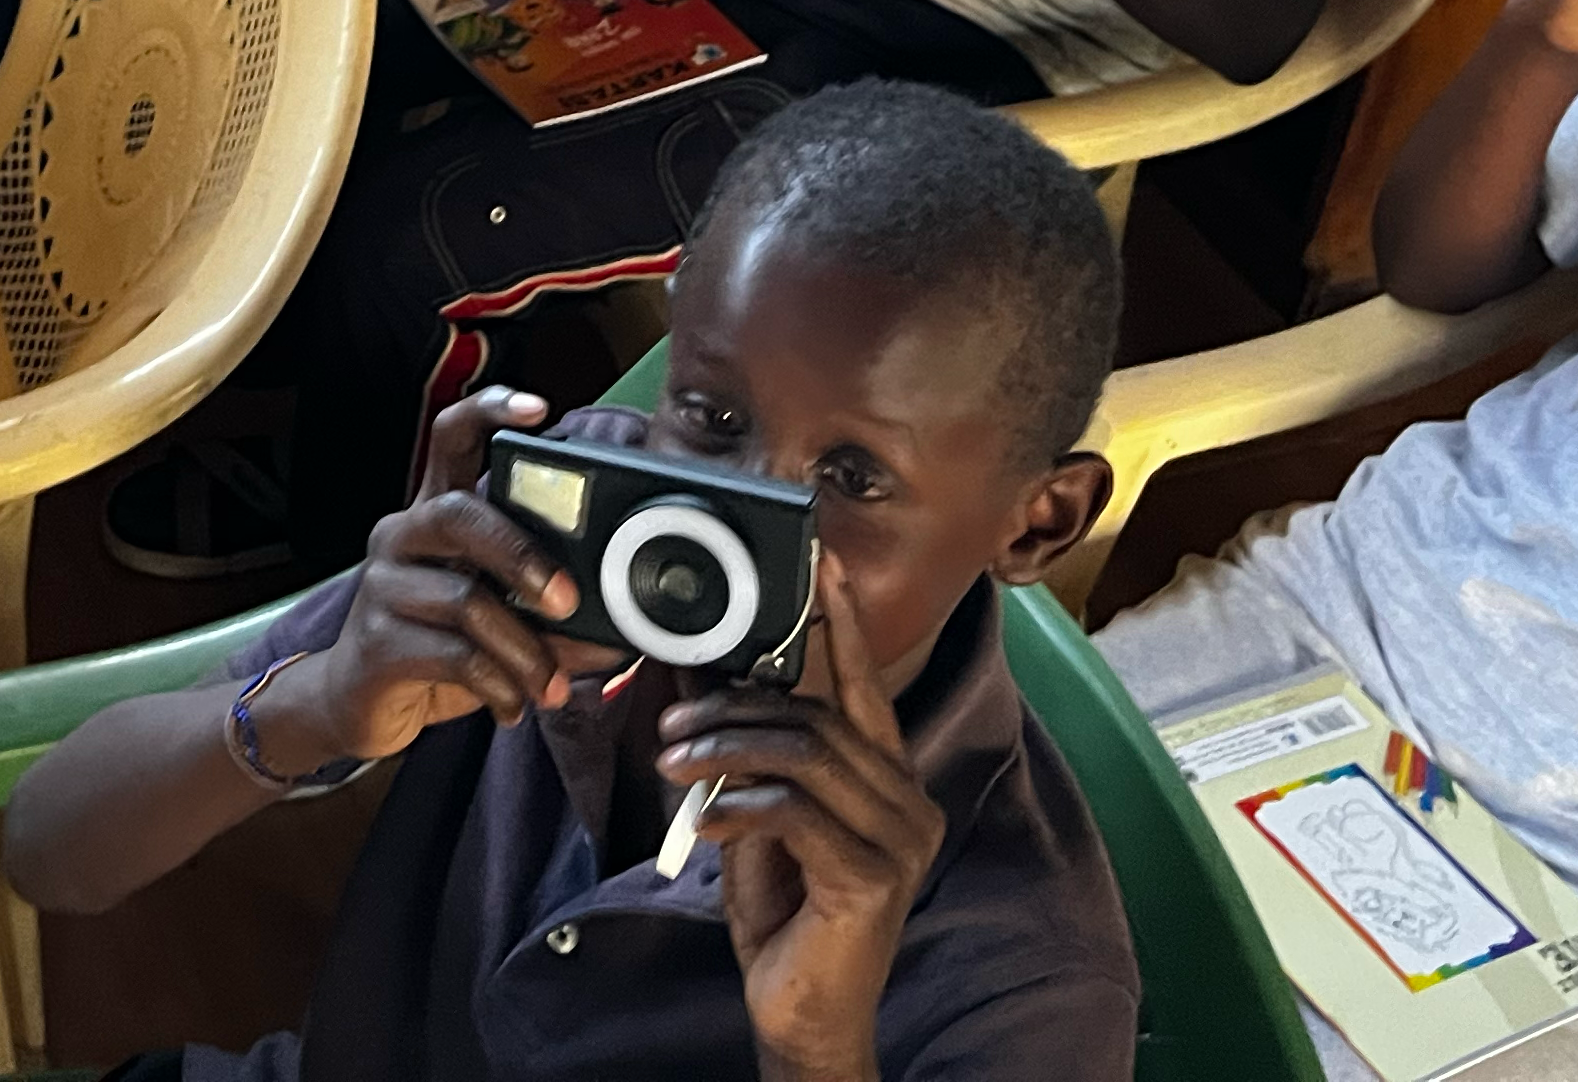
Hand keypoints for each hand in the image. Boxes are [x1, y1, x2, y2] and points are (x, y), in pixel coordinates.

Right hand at [268, 390, 586, 774]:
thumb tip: (622, 630)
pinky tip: (512, 705)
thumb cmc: (434, 649)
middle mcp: (405, 535)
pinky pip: (454, 656)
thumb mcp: (499, 625)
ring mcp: (385, 586)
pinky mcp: (379, 641)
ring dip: (525, 651)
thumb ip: (554, 617)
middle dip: (523, 555)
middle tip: (567, 601)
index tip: (538, 409)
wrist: (356, 705)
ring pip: (467, 600)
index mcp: (437, 514)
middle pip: (461, 514)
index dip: (490, 412)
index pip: (453, 438)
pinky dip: (498, 686)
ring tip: (550, 687)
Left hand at [660, 572, 938, 1081]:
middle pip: (815, 717)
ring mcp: (901, 840)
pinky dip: (741, 805)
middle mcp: (907, 801)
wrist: (803, 1015)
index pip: (863, 685)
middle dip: (733, 710)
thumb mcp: (754, 814)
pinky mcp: (876, 878)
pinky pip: (797, 811)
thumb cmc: (785, 913)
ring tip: (672, 764)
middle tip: (670, 725)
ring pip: (804, 753)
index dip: (842, 621)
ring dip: (725, 750)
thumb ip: (742, 751)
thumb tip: (698, 673)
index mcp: (885, 778)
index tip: (822, 563)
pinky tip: (707, 821)